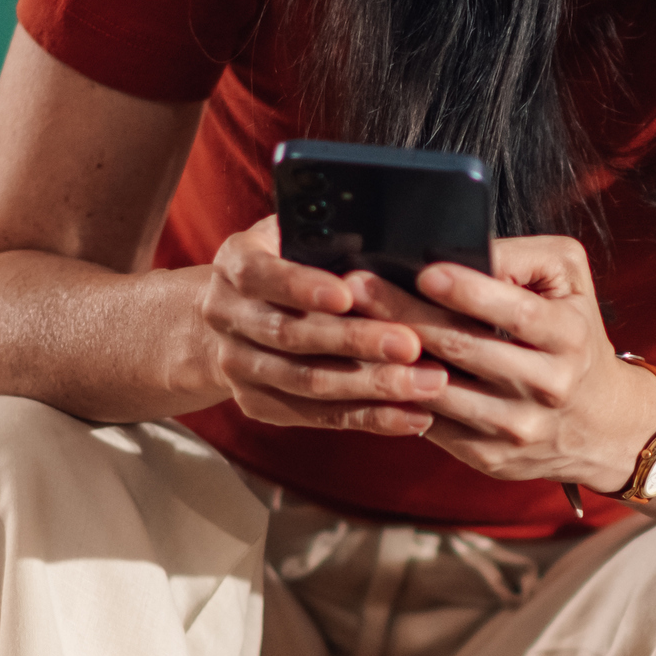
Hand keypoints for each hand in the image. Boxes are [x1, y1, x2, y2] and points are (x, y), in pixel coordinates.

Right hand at [196, 216, 449, 437]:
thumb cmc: (283, 266)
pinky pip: (319, 415)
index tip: (347, 293)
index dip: (302, 286)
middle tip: (412, 344)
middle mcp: (227, 316)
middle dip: (356, 341)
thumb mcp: (291, 238)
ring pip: (309, 382)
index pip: (262, 276)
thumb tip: (385, 239)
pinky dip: (370, 417)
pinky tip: (415, 415)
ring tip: (429, 383)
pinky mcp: (258, 404)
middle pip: (292, 335)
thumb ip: (324, 238)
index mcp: (235, 265)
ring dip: (372, 386)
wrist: (228, 321)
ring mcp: (238, 366)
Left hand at [356, 236, 655, 491]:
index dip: (468, 291)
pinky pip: (431, 424)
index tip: (424, 271)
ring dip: (387, 359)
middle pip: (464, 348)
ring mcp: (516, 427)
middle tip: (357, 286)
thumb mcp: (570, 284)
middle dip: (404, 314)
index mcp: (568, 336)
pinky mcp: (489, 457)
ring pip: (438, 391)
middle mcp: (546, 386)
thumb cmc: (576, 337)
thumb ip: (523, 259)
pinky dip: (395, 397)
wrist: (603, 426)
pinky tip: (365, 370)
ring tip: (348, 325)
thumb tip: (464, 250)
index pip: (516, 311)